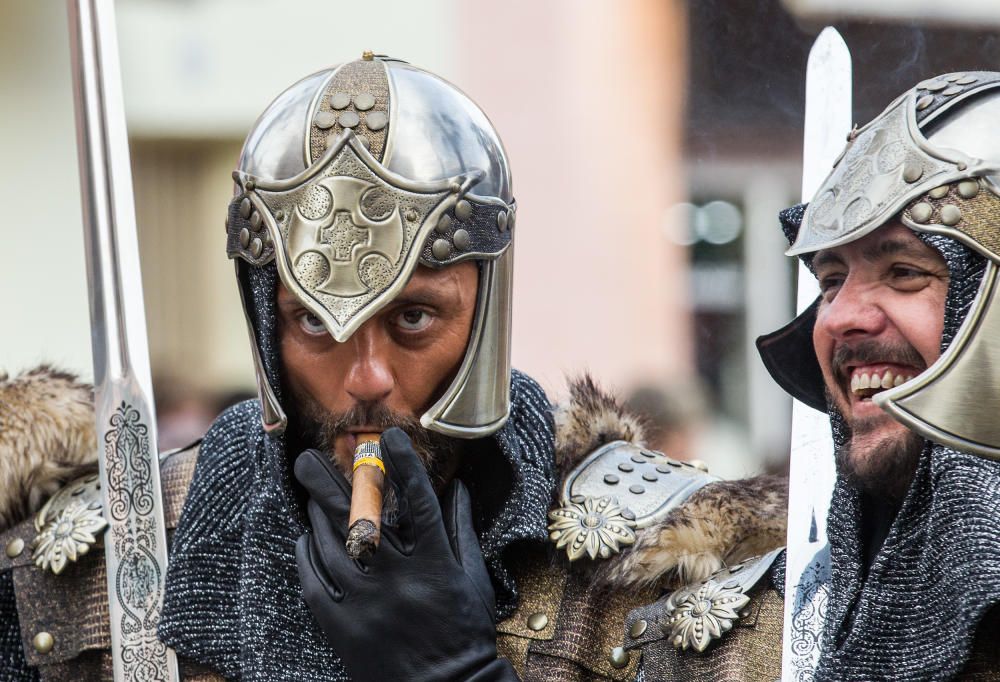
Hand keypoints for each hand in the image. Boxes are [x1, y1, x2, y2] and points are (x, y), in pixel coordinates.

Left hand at [295, 427, 517, 680]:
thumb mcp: (471, 579)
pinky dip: (308, 556)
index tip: (388, 437)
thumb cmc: (463, 633)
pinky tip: (307, 539)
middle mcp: (399, 580)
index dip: (404, 465)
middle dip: (329, 482)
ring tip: (311, 497)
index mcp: (436, 564)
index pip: (419, 502)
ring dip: (317, 516)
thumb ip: (460, 530)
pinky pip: (315, 583)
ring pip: (331, 546)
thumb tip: (455, 487)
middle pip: (359, 518)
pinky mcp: (343, 629)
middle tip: (307, 458)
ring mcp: (367, 604)